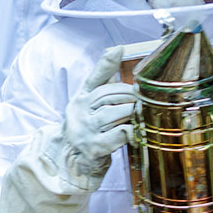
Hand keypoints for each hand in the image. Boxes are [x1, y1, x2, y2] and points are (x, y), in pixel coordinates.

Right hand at [60, 46, 137, 186]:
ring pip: (115, 112)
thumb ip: (103, 89)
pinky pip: (119, 133)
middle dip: (130, 96)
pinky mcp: (94, 147)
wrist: (69, 164)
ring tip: (141, 115)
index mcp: (80, 99)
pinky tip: (136, 131)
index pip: (94, 78)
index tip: (119, 49)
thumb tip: (116, 61)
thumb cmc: (87, 132)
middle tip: (143, 99)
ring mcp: (86, 129)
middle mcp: (80, 112)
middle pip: (110, 95)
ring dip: (132, 113)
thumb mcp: (89, 110)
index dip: (106, 63)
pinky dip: (131, 131)